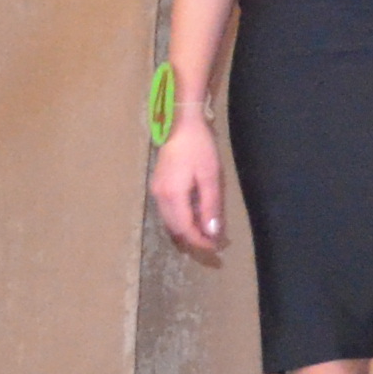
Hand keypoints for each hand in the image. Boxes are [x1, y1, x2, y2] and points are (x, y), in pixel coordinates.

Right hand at [149, 112, 224, 258]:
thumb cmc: (199, 148)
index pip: (185, 229)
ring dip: (188, 230)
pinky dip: (182, 219)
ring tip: (207, 234)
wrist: (182, 125)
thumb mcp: (210, 177)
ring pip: (170, 222)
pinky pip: (169, 211)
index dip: (200, 242)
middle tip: (214, 244)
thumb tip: (212, 233)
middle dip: (194, 239)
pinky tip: (196, 217)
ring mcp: (156, 192)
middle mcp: (159, 197)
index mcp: (172, 196)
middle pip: (175, 228)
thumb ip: (210, 206)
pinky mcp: (159, 186)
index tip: (216, 248)